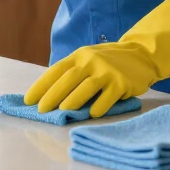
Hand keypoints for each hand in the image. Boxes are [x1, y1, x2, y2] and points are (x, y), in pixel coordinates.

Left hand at [23, 0, 169, 117]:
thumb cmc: (108, 62)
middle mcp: (91, 60)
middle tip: (41, 110)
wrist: (141, 55)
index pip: (56, 70)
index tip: (28, 100)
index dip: (41, 85)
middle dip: (52, 95)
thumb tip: (48, 96)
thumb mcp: (88, 59)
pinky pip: (109, 95)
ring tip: (62, 112)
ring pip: (87, 86)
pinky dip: (100, 105)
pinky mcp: (122, 82)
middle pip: (69, 78)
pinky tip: (92, 114)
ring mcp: (107, 70)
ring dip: (73, 100)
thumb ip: (72, 73)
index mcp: (79, 55)